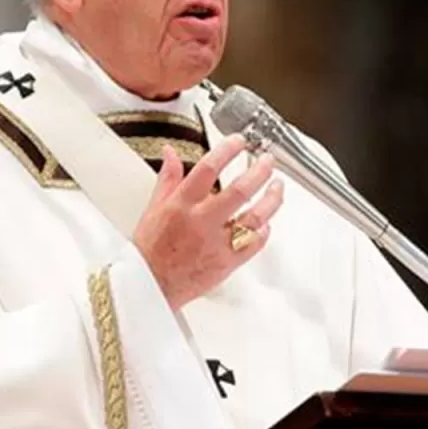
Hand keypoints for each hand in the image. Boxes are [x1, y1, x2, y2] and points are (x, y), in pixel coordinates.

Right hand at [133, 134, 283, 308]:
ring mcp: (216, 244)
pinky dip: (264, 231)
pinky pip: (254, 244)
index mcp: (181, 205)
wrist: (149, 287)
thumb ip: (168, 178)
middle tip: (268, 161)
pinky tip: (268, 222)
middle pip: (239, 191)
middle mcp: (201, 222)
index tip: (239, 141)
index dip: (227, 151)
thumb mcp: (153, 208)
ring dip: (271, 199)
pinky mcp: (227, 264)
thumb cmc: (150, 250)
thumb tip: (170, 153)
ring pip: (254, 217)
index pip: (208, 169)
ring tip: (277, 187)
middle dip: (259, 172)